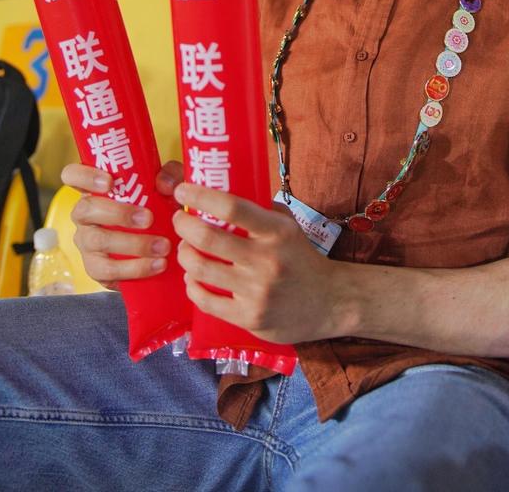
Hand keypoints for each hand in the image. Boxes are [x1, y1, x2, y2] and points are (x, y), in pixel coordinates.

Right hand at [61, 160, 182, 288]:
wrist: (162, 248)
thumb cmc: (158, 208)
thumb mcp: (168, 187)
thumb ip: (170, 176)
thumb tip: (162, 183)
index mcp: (95, 189)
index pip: (72, 175)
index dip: (84, 176)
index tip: (109, 182)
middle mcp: (85, 214)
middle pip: (84, 209)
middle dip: (118, 213)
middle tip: (148, 218)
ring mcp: (86, 242)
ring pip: (97, 241)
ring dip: (132, 243)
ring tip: (162, 246)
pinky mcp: (95, 268)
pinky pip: (107, 270)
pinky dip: (135, 268)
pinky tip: (157, 264)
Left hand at [172, 183, 345, 344]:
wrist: (329, 303)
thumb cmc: (301, 258)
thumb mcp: (288, 226)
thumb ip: (260, 211)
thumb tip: (223, 190)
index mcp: (276, 232)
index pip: (232, 208)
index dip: (201, 196)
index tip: (183, 190)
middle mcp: (266, 260)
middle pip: (208, 239)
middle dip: (183, 226)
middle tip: (179, 220)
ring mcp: (256, 292)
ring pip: (201, 270)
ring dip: (185, 255)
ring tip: (185, 249)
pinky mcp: (249, 318)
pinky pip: (206, 301)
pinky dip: (192, 286)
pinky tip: (193, 278)